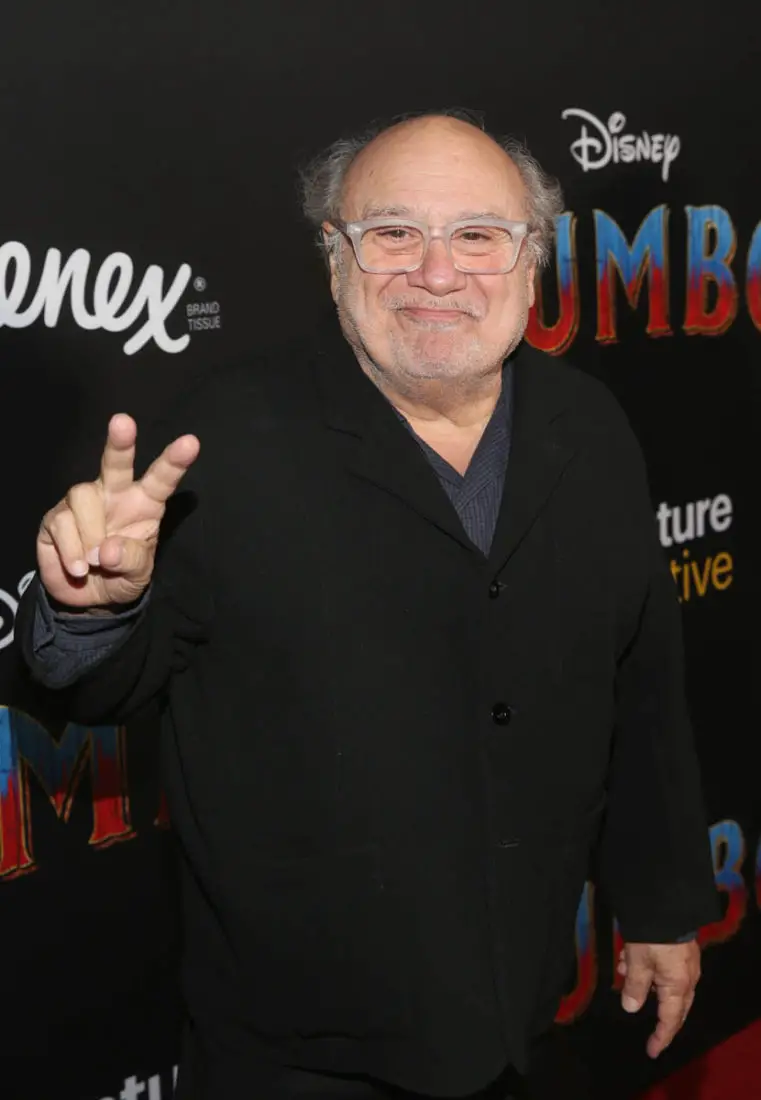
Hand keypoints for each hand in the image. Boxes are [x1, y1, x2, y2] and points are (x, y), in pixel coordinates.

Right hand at [38, 414, 199, 608]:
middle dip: (120, 443)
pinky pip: (61, 523)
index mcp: (144, 503)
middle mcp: (113, 494)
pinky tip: (78, 568)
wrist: (88, 599)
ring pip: (83, 497)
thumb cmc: (121, 576)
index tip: (191, 443)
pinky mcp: (55, 517)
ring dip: (91, 534)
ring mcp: (82, 503)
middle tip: (123, 422)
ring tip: (94, 564)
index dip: (174, 462)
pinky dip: (71, 550)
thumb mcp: (137, 575)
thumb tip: (107, 550)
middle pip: (115, 464)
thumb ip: (130, 560)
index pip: (161, 479)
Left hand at [618, 941, 700, 1057]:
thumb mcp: (638, 961)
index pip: (670, 1019)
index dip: (661, 1037)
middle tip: (647, 1026)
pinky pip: (665, 968)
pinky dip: (647, 968)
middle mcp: (687, 978)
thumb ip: (635, 987)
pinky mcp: (681, 949)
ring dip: (644, 982)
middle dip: (658, 1014)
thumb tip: (631, 1008)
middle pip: (674, 1006)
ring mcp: (686, 963)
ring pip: (665, 984)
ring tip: (623, 969)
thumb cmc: (651, 936)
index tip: (652, 1051)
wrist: (666, 902)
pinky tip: (628, 956)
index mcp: (678, 985)